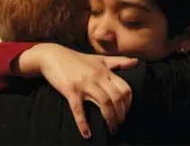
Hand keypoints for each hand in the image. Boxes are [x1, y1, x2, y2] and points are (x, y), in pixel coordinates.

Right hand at [22, 43, 136, 137]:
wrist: (53, 55)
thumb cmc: (77, 59)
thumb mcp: (99, 59)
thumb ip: (118, 61)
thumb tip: (136, 61)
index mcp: (105, 71)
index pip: (125, 88)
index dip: (128, 103)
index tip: (126, 112)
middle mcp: (97, 77)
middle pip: (117, 97)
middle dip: (121, 113)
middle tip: (119, 123)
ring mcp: (84, 83)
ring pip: (104, 102)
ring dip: (110, 119)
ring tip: (111, 129)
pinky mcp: (71, 90)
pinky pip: (79, 109)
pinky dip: (83, 123)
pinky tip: (87, 134)